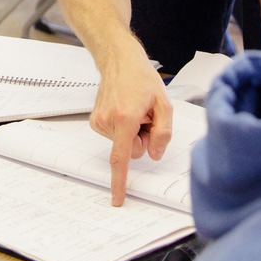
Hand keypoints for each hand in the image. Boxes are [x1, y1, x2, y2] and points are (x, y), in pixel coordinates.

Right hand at [89, 51, 171, 205]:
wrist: (120, 62)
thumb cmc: (142, 80)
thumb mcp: (164, 105)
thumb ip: (163, 134)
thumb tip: (154, 154)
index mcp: (126, 117)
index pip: (121, 157)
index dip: (120, 180)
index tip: (117, 198)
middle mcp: (108, 120)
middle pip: (131, 150)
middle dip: (142, 139)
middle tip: (146, 117)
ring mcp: (99, 121)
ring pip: (123, 143)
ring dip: (133, 131)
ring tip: (135, 110)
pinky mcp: (96, 121)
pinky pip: (115, 137)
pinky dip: (124, 128)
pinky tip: (126, 110)